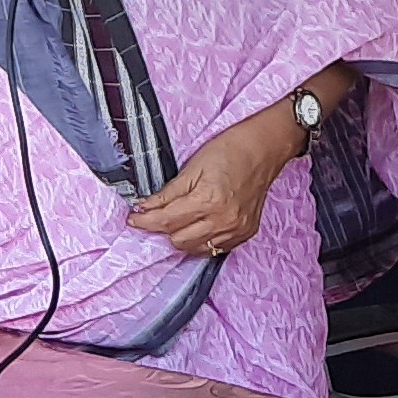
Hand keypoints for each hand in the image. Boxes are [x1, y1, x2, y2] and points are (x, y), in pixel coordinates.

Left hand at [128, 106, 302, 258]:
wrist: (264, 149)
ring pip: (196, 249)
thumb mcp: (193, 166)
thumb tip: (145, 208)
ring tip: (179, 219)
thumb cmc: (230, 150)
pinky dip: (201, 240)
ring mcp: (237, 230)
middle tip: (157, 215)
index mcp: (209, 200)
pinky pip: (215, 249)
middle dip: (164, 229)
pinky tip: (198, 225)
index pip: (167, 221)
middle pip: (179, 241)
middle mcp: (225, 220)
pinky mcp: (245, 233)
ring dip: (181, 237)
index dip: (146, 222)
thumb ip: (168, 193)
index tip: (134, 220)